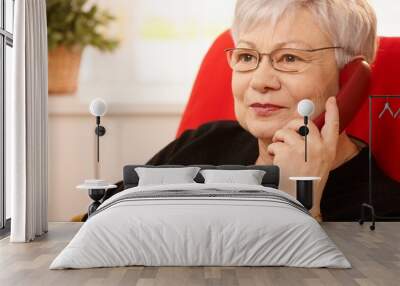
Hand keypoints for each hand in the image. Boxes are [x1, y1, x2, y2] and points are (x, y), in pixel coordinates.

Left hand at [266, 96, 339, 215]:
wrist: (298, 199)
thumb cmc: (306, 183)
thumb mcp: (319, 165)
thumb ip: (315, 148)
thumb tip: (304, 131)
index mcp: (329, 150)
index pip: (334, 125)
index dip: (333, 111)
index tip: (332, 100)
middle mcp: (318, 147)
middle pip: (305, 123)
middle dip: (292, 125)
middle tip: (285, 134)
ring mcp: (303, 148)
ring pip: (287, 131)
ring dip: (279, 138)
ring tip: (279, 150)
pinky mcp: (288, 151)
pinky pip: (276, 143)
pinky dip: (272, 150)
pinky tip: (275, 159)